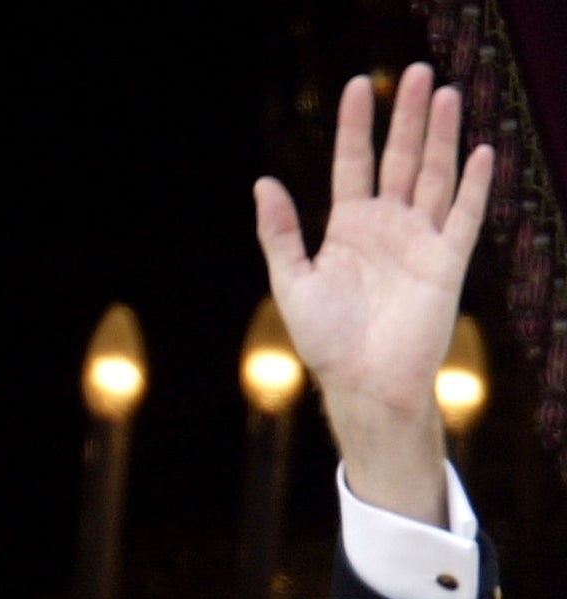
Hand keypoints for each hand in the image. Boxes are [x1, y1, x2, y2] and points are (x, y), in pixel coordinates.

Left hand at [253, 62, 491, 520]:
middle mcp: (387, 227)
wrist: (362, 383)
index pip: (353, 163)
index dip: (356, 125)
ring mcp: (420, 241)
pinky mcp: (447, 262)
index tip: (358, 85)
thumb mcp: (291, 282)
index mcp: (348, 228)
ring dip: (441, 137)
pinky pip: (465, 217)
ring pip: (434, 176)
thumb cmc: (324, 340)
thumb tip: (262, 184)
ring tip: (444, 94)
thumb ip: (279, 234)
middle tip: (414, 72)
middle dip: (406, 117)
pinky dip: (475, 186)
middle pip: (400, 158)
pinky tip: (480, 152)